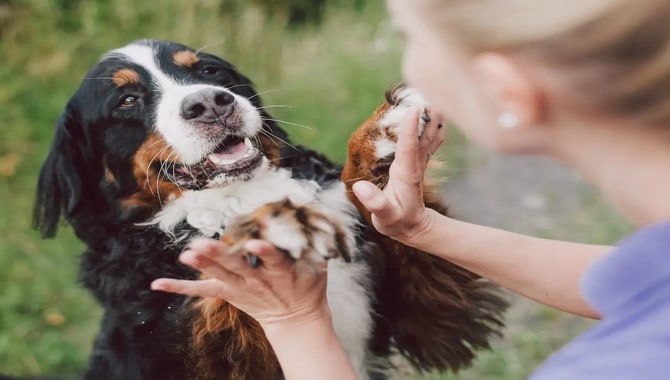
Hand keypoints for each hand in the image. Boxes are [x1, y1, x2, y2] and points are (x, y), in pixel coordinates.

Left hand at [151, 237, 329, 326]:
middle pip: (238, 267)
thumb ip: (315, 241)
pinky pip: (201, 291)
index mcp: (281, 272)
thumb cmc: (307, 284)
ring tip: (186, 254)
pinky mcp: (227, 293)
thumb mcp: (318, 265)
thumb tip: (310, 210)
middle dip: (220, 256)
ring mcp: (240, 288)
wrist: (297, 318)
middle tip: (202, 244)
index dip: (264, 252)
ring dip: (202, 265)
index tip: (256, 243)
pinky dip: (179, 287)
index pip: (273, 260)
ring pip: (219, 276)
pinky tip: (156, 284)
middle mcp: (258, 281)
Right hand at [352, 106, 445, 244]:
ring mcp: (418, 163)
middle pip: (424, 135)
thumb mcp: (384, 216)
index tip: (414, 109)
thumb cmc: (396, 221)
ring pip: (428, 135)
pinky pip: (427, 141)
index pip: (408, 147)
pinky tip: (436, 115)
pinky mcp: (417, 163)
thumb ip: (375, 202)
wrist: (412, 227)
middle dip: (428, 115)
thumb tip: (362, 187)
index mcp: (406, 174)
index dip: (410, 129)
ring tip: (435, 95)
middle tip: (429, 90)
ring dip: (433, 117)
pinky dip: (431, 126)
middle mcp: (414, 164)